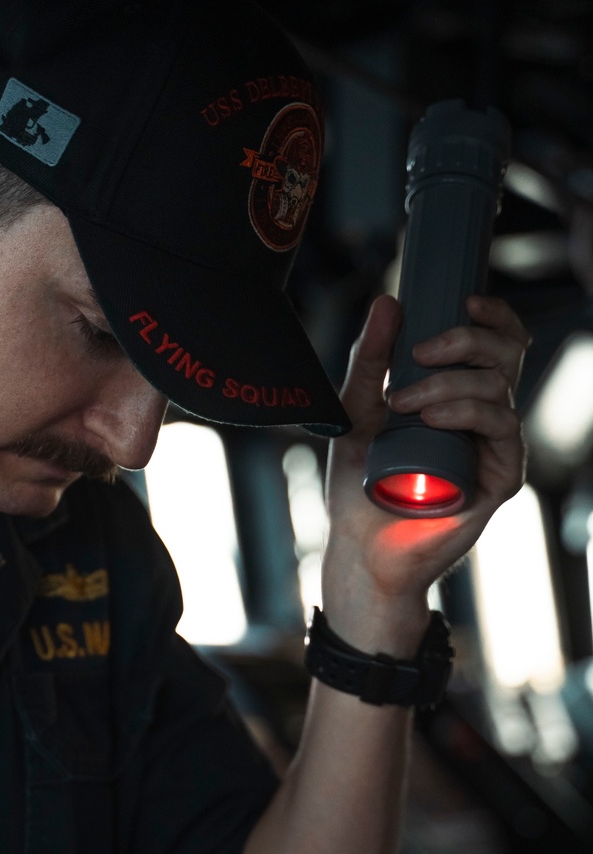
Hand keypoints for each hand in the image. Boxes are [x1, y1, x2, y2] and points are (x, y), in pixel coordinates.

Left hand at [322, 294, 528, 653]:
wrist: (359, 545)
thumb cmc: (360, 483)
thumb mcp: (355, 410)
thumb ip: (369, 359)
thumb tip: (388, 302)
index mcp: (458, 395)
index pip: (497, 344)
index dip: (493, 316)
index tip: (463, 302)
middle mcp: (483, 417)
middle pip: (506, 355)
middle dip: (466, 341)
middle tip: (418, 353)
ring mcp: (493, 447)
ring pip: (498, 389)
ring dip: (450, 383)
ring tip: (404, 404)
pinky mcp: (498, 479)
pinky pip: (502, 429)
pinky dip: (468, 413)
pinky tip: (434, 417)